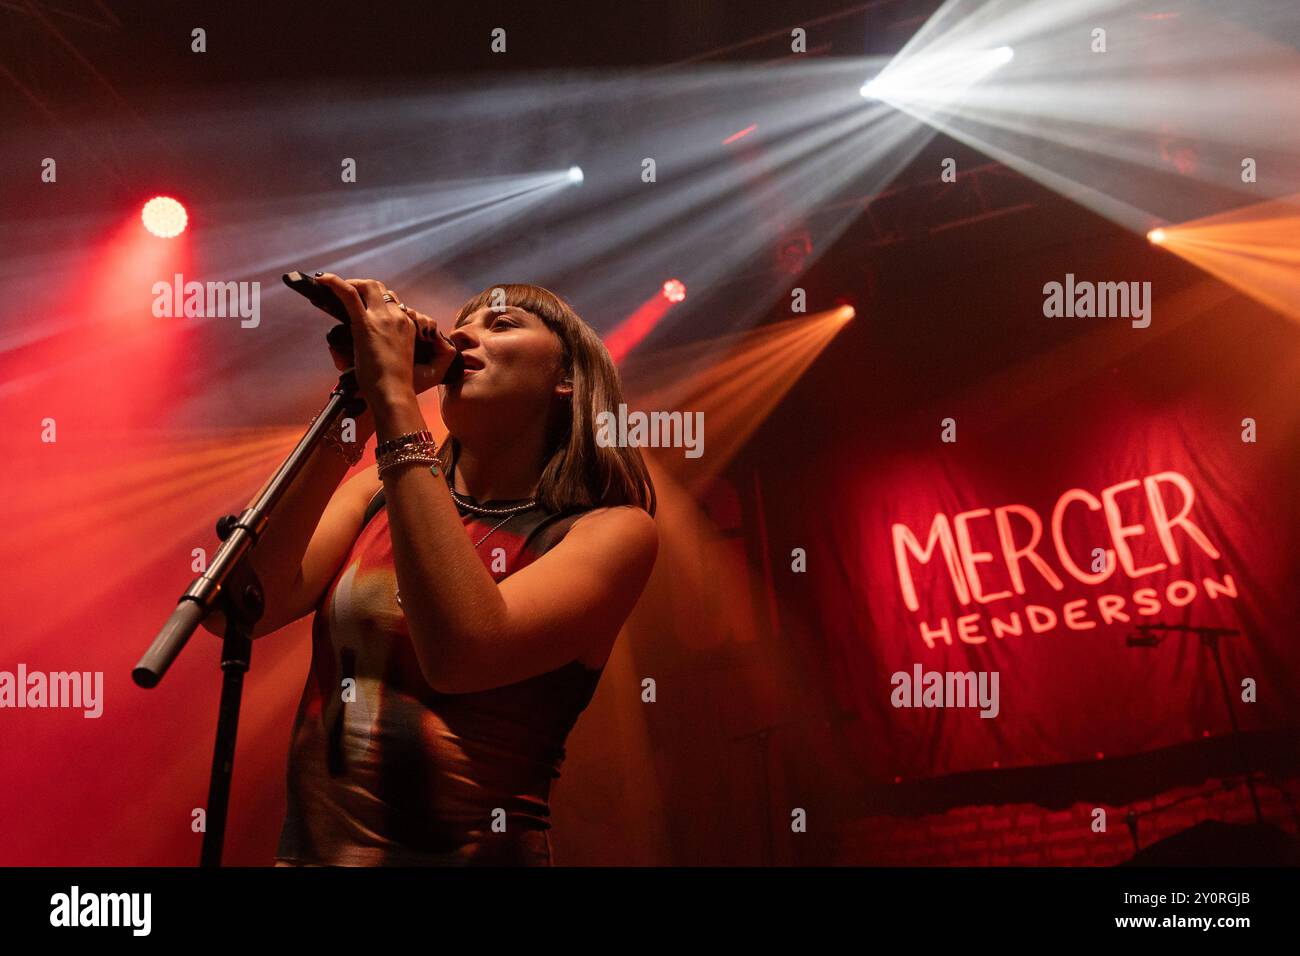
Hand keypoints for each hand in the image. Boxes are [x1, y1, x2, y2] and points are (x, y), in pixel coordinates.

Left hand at [315, 273, 458, 407]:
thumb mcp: (392, 359)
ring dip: (351, 283)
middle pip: (380, 288)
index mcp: (407, 326)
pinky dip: (334, 283)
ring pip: (367, 286)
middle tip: (346, 291)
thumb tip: (341, 346)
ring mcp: (383, 318)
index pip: (392, 301)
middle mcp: (398, 317)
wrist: (394, 393)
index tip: (362, 301)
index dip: (375, 297)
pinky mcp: (365, 324)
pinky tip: (323, 280)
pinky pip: (349, 294)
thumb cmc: (392, 384)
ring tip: (334, 288)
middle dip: (362, 285)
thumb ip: (377, 346)